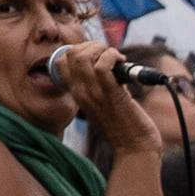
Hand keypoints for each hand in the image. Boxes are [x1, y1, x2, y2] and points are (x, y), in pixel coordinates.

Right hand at [53, 40, 159, 155]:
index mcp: (77, 94)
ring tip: (116, 58)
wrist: (135, 150)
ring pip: (83, 57)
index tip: (96, 55)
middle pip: (70, 54)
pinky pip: (103, 66)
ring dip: (102, 49)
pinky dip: (112, 57)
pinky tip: (122, 62)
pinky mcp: (111, 95)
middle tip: (108, 55)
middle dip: (91, 45)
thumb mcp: (102, 104)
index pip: (59, 61)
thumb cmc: (124, 127)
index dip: (77, 50)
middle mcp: (81, 92)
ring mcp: (94, 94)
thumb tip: (108, 65)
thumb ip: (100, 86)